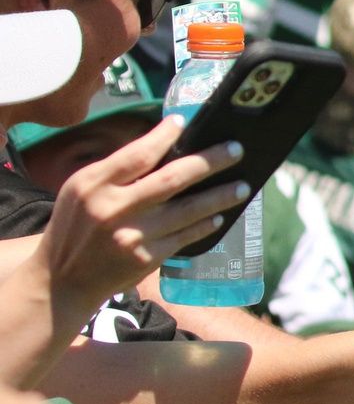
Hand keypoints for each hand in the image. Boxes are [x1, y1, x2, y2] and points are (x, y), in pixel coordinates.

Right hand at [35, 117, 247, 313]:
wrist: (61, 281)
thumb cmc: (75, 227)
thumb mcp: (82, 190)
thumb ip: (117, 171)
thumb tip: (164, 144)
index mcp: (92, 184)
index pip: (137, 154)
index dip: (164, 136)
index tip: (185, 122)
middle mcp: (112, 209)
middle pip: (171, 179)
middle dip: (210, 162)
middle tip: (236, 150)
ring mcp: (132, 235)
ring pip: (188, 210)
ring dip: (220, 196)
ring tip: (242, 186)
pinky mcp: (146, 258)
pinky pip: (185, 236)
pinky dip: (205, 225)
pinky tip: (219, 216)